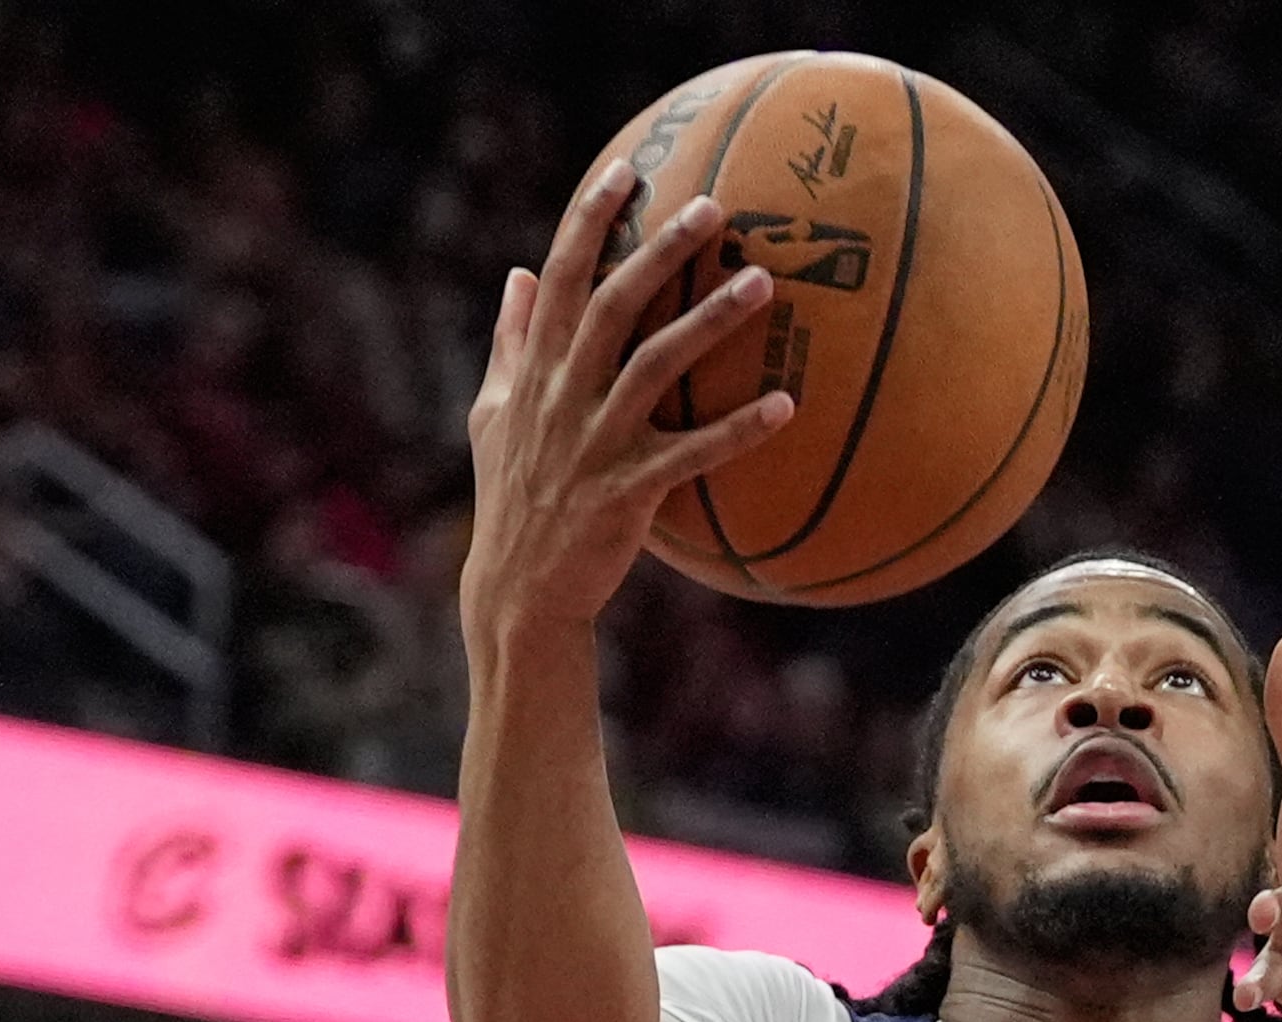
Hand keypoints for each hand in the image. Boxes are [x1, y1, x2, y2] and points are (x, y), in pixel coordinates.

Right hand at [459, 151, 797, 635]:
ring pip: (656, 366)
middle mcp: (562, 395)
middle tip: (713, 208)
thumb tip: (518, 272)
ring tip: (764, 283)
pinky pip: (692, 453)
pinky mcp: (627, 491)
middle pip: (614, 305)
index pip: (560, 277)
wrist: (518, 589)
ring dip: (711, 321)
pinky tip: (787, 406)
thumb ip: (511, 342)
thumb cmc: (514, 496)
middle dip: (660, 251)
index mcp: (536, 369)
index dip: (589, 222)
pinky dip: (739, 430)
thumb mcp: (494, 413)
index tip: (625, 172)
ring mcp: (595, 442)